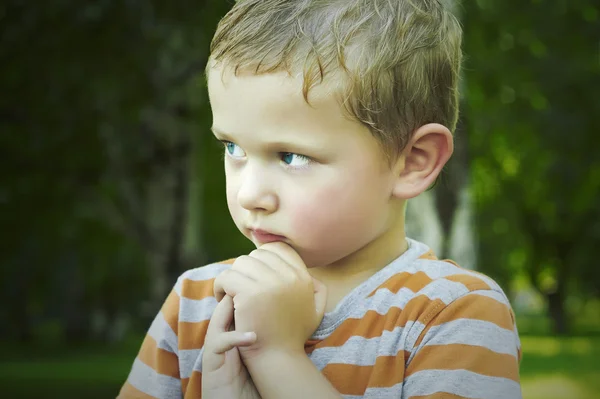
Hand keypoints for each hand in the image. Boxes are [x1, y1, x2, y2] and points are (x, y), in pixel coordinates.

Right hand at [202, 295, 260, 398]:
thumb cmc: (252, 380)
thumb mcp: (260, 351)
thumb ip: (266, 332)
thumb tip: (289, 313)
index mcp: (233, 330)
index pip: (237, 303)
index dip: (250, 292)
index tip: (268, 285)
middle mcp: (221, 334)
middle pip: (225, 305)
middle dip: (239, 294)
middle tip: (258, 286)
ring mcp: (214, 346)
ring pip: (218, 319)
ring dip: (234, 309)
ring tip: (252, 303)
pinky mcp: (211, 361)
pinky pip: (219, 343)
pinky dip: (235, 337)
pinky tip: (252, 337)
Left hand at [213, 242, 327, 359]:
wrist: (279, 358)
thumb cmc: (293, 334)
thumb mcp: (315, 308)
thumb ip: (316, 287)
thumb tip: (308, 272)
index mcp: (303, 276)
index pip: (278, 249)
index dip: (262, 258)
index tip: (254, 276)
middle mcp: (289, 276)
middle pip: (257, 254)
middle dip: (246, 269)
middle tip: (240, 287)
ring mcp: (269, 284)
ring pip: (240, 263)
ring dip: (232, 276)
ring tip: (230, 293)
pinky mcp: (249, 295)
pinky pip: (226, 277)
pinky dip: (220, 286)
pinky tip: (222, 298)